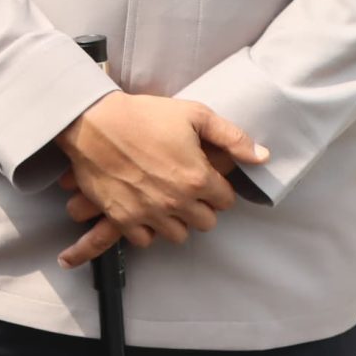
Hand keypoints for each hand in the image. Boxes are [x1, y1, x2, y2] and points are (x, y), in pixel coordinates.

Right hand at [50, 91, 266, 267]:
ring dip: (176, 222)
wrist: (93, 121)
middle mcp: (177, 201)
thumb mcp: (194, 114)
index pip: (226, 201)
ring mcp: (149, 212)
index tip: (205, 178)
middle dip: (200, 207)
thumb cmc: (144, 115)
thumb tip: (262, 157)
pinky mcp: (123, 217)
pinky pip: (145, 240)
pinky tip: (145, 211)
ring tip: (167, 203)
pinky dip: (147, 230)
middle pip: (206, 223)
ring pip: (178, 235)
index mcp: (198, 178)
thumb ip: (232, 137)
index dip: (217, 188)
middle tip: (186, 191)